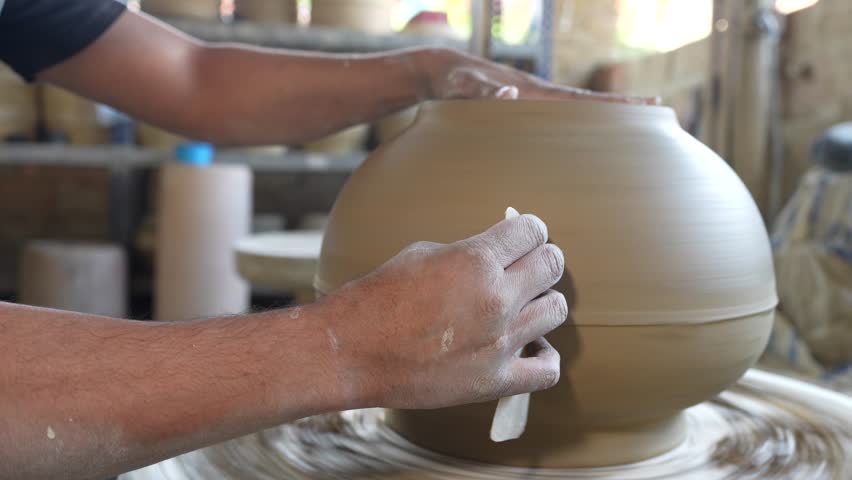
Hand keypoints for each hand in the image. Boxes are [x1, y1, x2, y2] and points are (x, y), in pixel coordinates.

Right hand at [322, 214, 567, 408]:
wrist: (351, 351)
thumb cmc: (378, 299)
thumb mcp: (423, 254)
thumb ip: (469, 251)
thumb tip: (498, 252)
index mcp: (476, 260)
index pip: (533, 231)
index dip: (528, 230)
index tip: (520, 237)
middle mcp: (496, 298)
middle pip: (552, 265)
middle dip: (538, 259)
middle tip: (522, 267)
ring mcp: (500, 342)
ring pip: (555, 310)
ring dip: (540, 301)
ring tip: (519, 305)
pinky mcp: (495, 379)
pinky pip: (547, 369)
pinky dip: (543, 354)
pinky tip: (528, 345)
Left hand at [418, 47, 658, 103]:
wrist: (442, 73)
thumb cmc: (453, 81)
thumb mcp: (463, 87)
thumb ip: (482, 92)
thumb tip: (510, 94)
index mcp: (534, 93)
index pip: (581, 101)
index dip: (614, 106)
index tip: (647, 105)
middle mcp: (539, 96)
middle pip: (588, 105)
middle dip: (622, 108)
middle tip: (658, 110)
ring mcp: (533, 103)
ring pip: (574, 113)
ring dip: (602, 118)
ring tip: (633, 127)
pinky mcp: (522, 111)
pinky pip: (555, 121)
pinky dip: (575, 126)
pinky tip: (584, 139)